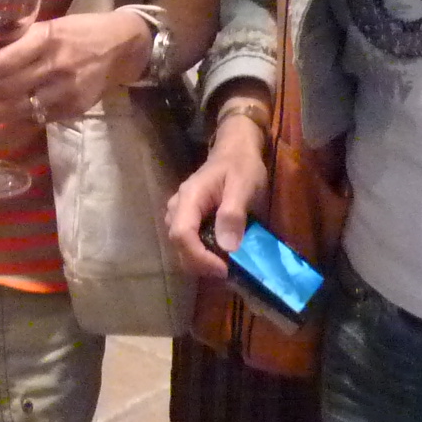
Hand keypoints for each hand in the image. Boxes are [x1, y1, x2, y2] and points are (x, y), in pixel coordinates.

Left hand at [0, 7, 148, 128]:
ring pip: (18, 109)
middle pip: (6, 86)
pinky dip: (12, 130)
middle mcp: (54, 67)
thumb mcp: (52, 25)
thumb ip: (24, 40)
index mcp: (47, 40)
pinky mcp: (71, 110)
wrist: (122, 48)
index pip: (4, 58)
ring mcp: (63, 92)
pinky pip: (35, 122)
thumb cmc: (82, 32)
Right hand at [166, 113, 271, 278]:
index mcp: (189, 198)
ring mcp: (180, 214)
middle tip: (229, 271)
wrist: (236, 150)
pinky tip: (221, 256)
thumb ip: (233, 214)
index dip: (200, 258)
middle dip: (201, 264)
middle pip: (178, 246)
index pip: (182, 235)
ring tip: (227, 265)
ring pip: (180, 247)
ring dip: (201, 262)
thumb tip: (227, 247)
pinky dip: (202, 255)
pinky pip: (188, 242)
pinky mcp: (187, 219)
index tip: (224, 269)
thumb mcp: (244, 186)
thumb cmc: (241, 166)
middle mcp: (177, 208)